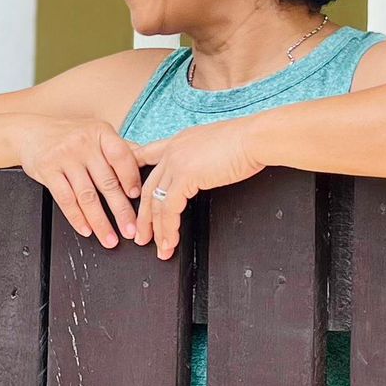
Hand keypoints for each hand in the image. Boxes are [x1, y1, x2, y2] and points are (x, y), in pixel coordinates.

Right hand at [16, 117, 143, 248]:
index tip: (138, 198)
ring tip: (110, 239)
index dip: (131, 179)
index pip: (122, 157)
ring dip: (100, 221)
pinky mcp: (47, 170)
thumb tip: (146, 162)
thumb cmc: (67, 135)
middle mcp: (83, 143)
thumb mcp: (95, 133)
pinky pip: (65, 199)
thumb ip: (118, 148)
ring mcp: (64, 157)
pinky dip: (77, 218)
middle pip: (106, 182)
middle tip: (131, 231)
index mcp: (101, 132)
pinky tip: (86, 229)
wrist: (29, 131)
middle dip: (121, 211)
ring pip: (86, 195)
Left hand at [133, 117, 264, 259]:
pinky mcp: (185, 176)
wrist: (257, 138)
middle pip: (148, 188)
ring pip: (155, 202)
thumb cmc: (248, 142)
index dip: (135, 175)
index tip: (128, 193)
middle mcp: (172, 151)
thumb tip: (207, 171)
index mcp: (178, 142)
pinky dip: (169, 228)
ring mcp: (176, 163)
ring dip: (156, 229)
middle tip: (142, 234)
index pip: (147, 157)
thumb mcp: (216, 146)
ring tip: (158, 247)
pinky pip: (169, 208)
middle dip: (144, 215)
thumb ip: (203, 159)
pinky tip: (171, 241)